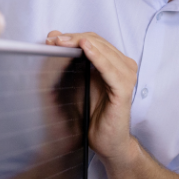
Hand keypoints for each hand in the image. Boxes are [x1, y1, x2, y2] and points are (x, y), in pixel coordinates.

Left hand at [45, 31, 140, 166]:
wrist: (107, 142)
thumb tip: (54, 37)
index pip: (94, 40)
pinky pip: (110, 69)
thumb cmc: (95, 114)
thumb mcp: (78, 82)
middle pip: (98, 42)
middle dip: (74, 39)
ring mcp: (126, 77)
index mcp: (115, 62)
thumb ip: (70, 60)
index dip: (73, 36)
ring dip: (82, 44)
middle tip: (54, 40)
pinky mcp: (123, 90)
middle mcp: (124, 67)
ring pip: (103, 51)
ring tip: (63, 43)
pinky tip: (85, 49)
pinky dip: (97, 57)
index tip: (53, 38)